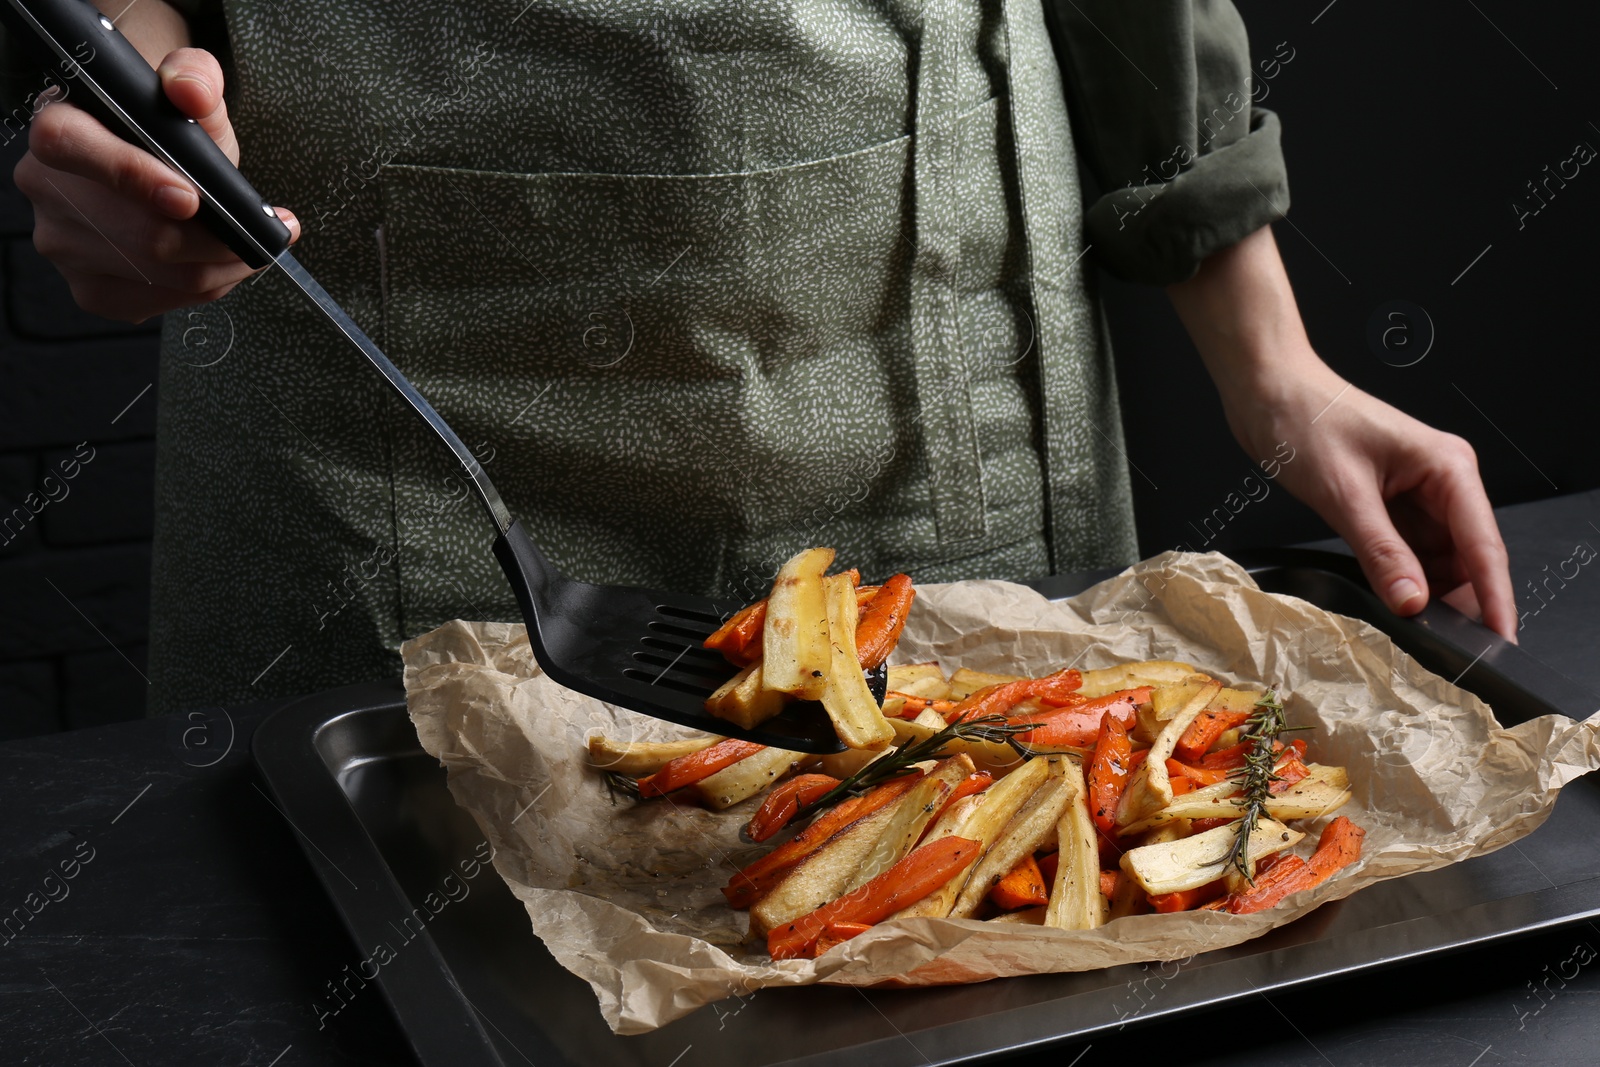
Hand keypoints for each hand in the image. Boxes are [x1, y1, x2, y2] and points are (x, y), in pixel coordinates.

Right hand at [12, 47, 297, 323]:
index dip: (131, 175)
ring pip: (157, 273)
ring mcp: (64, 246)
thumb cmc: (171, 129)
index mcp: (58, 128)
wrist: (157, 163)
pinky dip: (208, 287)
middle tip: (262, 231)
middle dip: (214, 239)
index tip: (191, 197)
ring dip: (221, 266)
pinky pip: (160, 301)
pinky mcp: (91, 290)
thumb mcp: (191, 93)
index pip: (71, 148)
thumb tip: (190, 91)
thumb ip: (196, 78)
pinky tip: (224, 266)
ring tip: (254, 245)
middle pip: (136, 233)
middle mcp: (47, 190)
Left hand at [1233, 365, 1516, 640]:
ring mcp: (1413, 493)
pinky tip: (1388, 597)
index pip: (1484, 545)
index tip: (1500, 641)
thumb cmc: (1304, 418)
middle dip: (1457, 600)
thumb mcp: (1343, 494)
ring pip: (1434, 558)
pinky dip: (1398, 575)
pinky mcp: (1386, 503)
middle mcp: (1440, 480)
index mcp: (1447, 467)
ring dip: (1423, 590)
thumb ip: (1381, 551)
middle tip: (1447, 647)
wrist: (1265, 390)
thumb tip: (1412, 601)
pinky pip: (1404, 550)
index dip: (1494, 597)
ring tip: (1413, 628)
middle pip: (1465, 556)